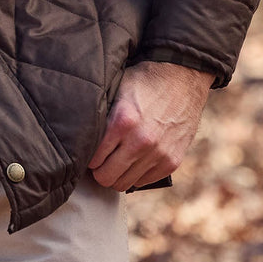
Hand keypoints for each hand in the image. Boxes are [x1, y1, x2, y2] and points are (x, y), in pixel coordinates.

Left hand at [88, 60, 213, 191]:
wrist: (183, 78)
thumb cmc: (144, 81)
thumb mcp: (117, 89)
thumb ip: (101, 114)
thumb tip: (79, 132)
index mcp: (123, 121)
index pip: (93, 158)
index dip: (87, 157)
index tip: (87, 151)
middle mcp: (141, 141)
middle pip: (106, 177)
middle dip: (98, 170)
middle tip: (98, 160)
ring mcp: (158, 154)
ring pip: (124, 183)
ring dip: (116, 174)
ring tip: (115, 161)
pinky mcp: (172, 162)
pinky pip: (144, 181)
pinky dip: (135, 174)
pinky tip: (133, 159)